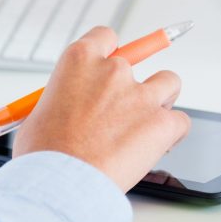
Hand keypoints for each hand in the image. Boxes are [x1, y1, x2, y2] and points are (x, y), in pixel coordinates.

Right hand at [13, 27, 190, 192]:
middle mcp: (114, 71)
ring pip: (169, 83)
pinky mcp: (161, 123)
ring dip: (162, 100)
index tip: (111, 68)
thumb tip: (67, 110)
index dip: (111, 54)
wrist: (61, 183)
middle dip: (133, 85)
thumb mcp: (39, 114)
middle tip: (125, 111)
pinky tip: (161, 146)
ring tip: (149, 124)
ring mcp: (141, 96)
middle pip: (139, 63)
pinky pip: (181, 121)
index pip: (106, 38)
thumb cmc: (44, 155)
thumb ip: (62, 102)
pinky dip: (174, 133)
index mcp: (80, 61)